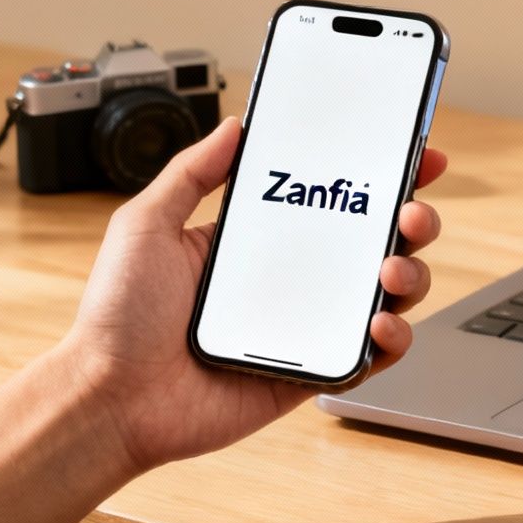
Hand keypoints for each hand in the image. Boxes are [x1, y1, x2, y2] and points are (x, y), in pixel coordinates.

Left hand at [62, 117, 446, 472]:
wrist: (110, 398)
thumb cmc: (116, 317)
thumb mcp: (146, 223)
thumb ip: (192, 172)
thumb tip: (234, 125)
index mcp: (255, 241)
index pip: (329, 199)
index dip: (376, 176)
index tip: (412, 154)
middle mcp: (287, 280)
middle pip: (373, 243)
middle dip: (411, 221)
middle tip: (413, 212)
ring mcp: (302, 327)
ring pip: (384, 296)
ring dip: (409, 276)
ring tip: (391, 269)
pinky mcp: (308, 374)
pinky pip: (368, 356)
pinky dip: (391, 339)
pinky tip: (379, 323)